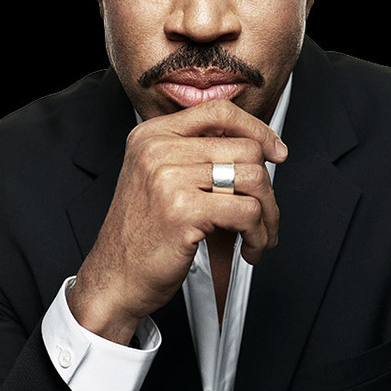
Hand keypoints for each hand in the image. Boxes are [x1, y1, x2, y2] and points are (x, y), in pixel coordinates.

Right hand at [67, 98, 287, 343]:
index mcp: (152, 136)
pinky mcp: (183, 210)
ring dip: (268, 214)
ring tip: (259, 236)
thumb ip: (197, 157)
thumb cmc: (142, 236)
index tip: (276, 151)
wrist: (114, 279)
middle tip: (265, 215)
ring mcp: (168, 178)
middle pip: (245, 149)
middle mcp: (157, 150)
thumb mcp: (160, 180)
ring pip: (253, 179)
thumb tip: (258, 148)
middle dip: (267, 187)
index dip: (256, 129)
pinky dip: (258, 235)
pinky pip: (247, 212)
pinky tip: (249, 249)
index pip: (218, 111)